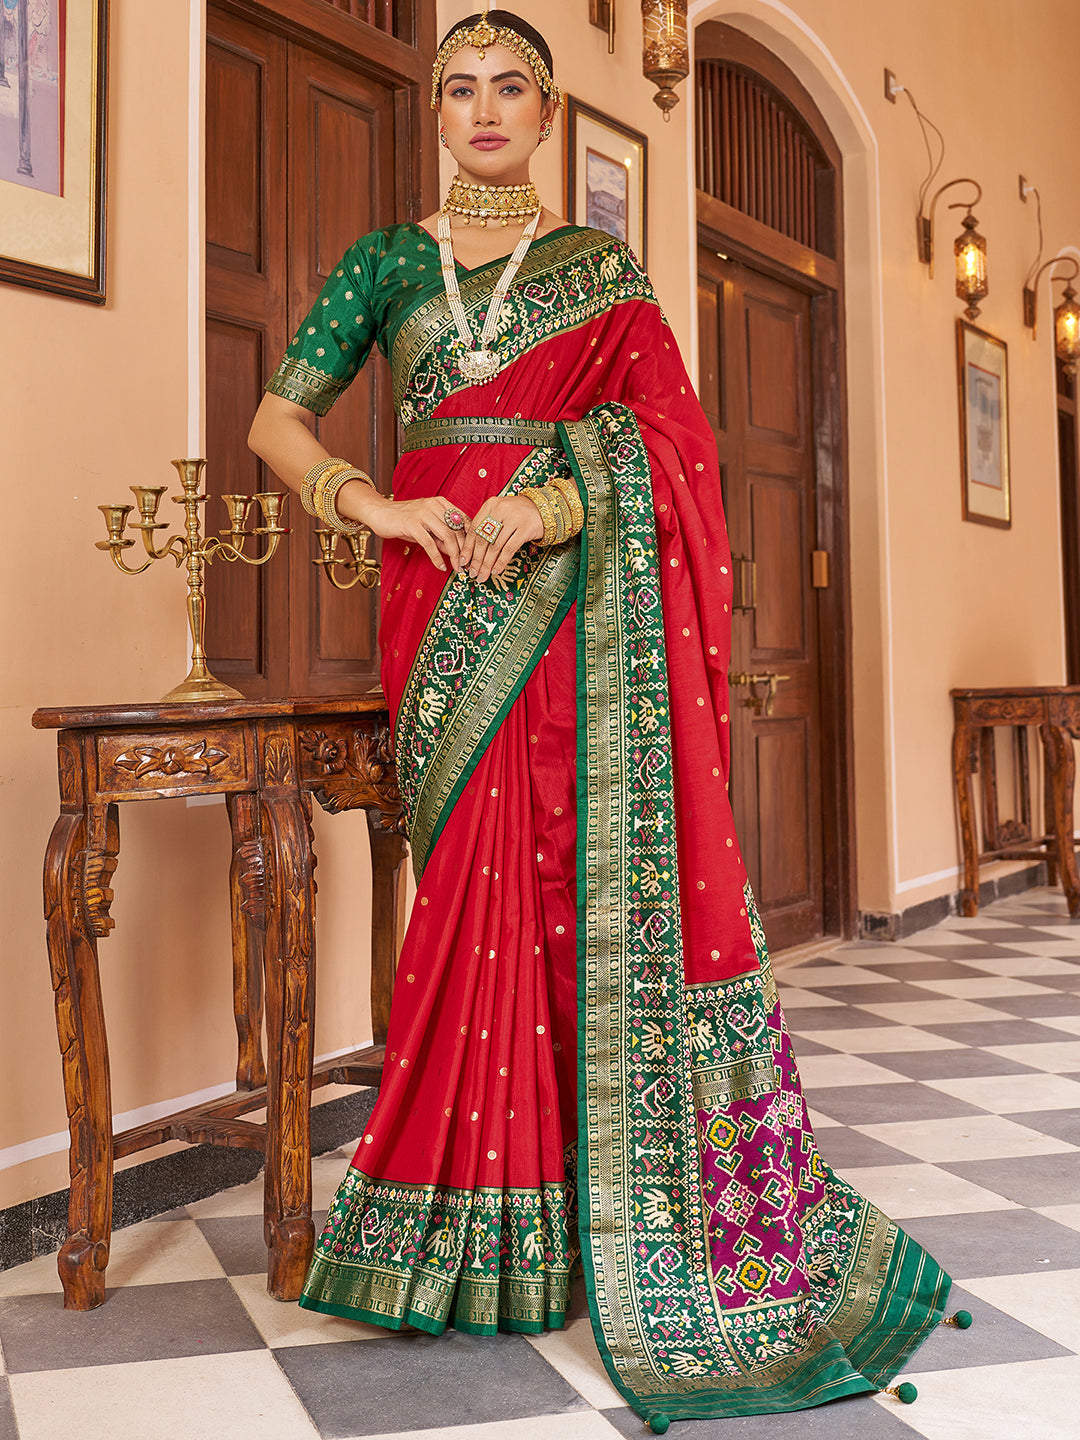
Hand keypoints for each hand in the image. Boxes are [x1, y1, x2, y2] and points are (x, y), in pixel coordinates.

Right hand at [337, 481, 470, 572]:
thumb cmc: (404, 520)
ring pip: (446, 536)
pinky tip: (440, 566)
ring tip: (457, 568)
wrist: (379, 513)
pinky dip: (437, 557)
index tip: (474, 555)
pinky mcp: (412, 523)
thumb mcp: (427, 527)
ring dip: (454, 555)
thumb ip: (442, 536)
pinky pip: (429, 543)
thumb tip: (457, 552)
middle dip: (464, 550)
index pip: (464, 520)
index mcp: (441, 503)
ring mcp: (423, 513)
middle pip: (457, 529)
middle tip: (467, 566)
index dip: (471, 539)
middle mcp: (434, 505)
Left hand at [458, 494, 544, 582]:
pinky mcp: (525, 528)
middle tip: (472, 573)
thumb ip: (486, 526)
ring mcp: (514, 519)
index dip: (468, 547)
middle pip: (483, 539)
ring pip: (495, 546)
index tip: (463, 561)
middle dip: (477, 559)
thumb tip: (471, 553)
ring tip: (482, 576)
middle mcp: (500, 510)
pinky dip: (501, 562)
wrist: (543, 509)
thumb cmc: (517, 514)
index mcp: (490, 505)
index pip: (474, 529)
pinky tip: (496, 571)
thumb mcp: (499, 513)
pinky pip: (509, 549)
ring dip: (487, 564)